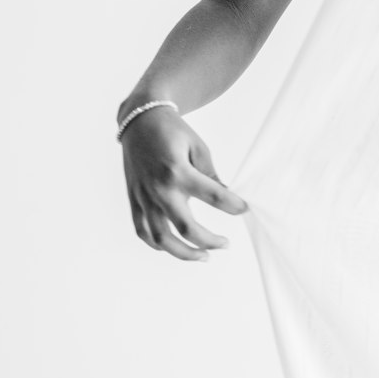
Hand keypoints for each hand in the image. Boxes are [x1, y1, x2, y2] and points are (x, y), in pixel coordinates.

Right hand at [120, 105, 248, 261]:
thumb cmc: (172, 132)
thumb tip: (226, 197)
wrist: (139, 121)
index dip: (233, 205)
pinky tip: (174, 247)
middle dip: (209, 241)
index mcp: (177, 171)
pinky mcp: (133, 201)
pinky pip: (143, 232)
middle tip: (226, 244)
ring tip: (204, 256)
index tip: (245, 209)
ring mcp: (143, 198)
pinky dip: (158, 245)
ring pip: (161, 238)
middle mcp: (159, 189)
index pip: (213, 196)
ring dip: (184, 253)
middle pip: (185, 228)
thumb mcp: (197, 147)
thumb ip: (210, 175)